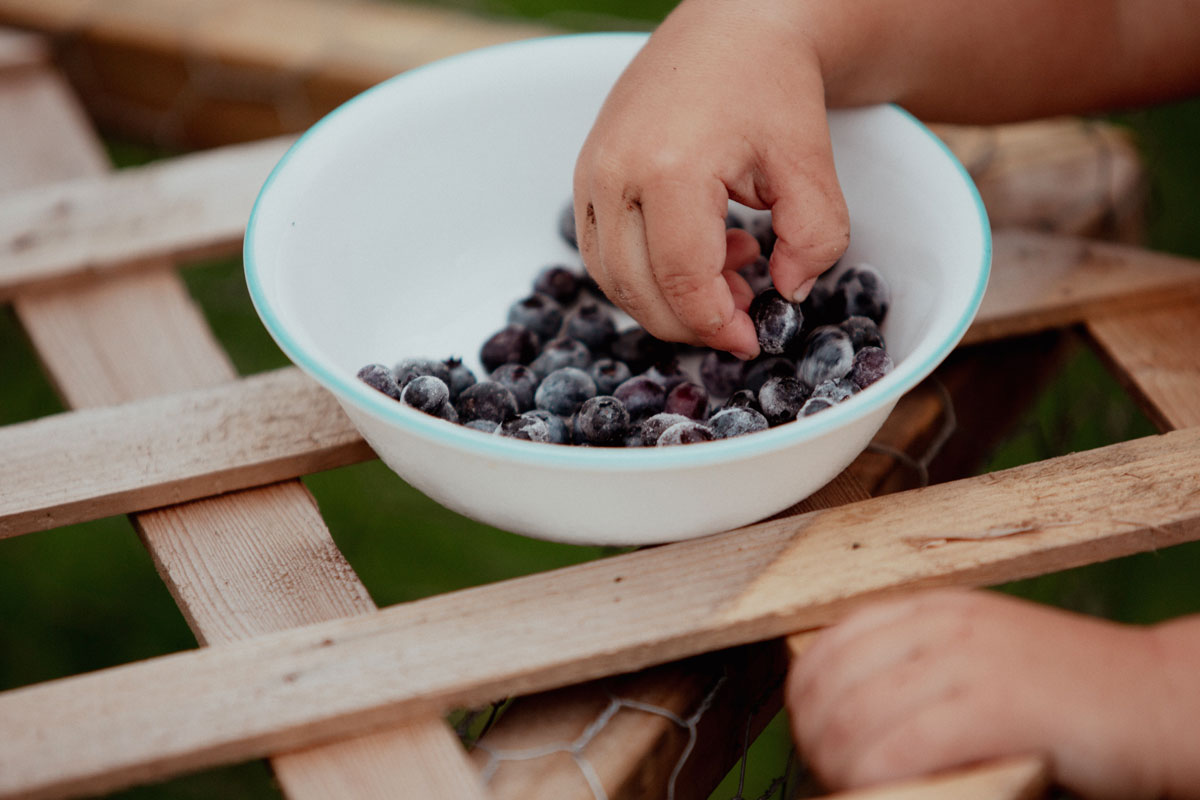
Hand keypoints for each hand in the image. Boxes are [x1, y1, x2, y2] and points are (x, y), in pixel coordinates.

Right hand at [573, 0, 849, 357]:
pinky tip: (700, 250)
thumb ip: (815, 238)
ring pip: (613, 279)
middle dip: (693, 323)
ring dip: (667, 301)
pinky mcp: (586, 173)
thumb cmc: (771, 84)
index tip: (753, 340)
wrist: (731, 24)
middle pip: (639, 290)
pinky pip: (603, 252)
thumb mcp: (810, 163)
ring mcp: (591, 172)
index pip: (683, 281)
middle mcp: (614, 173)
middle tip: (745, 317)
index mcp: (669, 168)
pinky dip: (645, 273)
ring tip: (730, 276)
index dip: (718, 326)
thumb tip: (789, 294)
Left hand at [787, 589, 1169, 798]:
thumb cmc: (1072, 691)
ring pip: (855, 719)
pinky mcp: (992, 705)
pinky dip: (877, 779)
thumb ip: (919, 667)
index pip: (828, 644)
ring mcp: (966, 661)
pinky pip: (899, 748)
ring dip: (841, 767)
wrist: (1163, 697)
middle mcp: (940, 624)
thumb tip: (844, 710)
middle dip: (816, 739)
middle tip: (832, 774)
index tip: (814, 737)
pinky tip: (888, 792)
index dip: (806, 699)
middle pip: (830, 684)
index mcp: (933, 606)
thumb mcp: (982, 654)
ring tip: (858, 789)